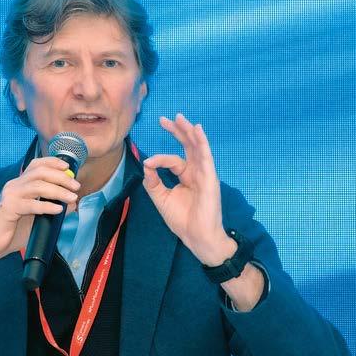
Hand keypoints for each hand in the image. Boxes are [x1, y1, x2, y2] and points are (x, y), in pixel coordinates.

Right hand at [0, 157, 79, 268]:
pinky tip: (57, 209)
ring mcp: (10, 196)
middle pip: (40, 173)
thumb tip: (72, 203)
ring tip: (71, 198)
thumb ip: (52, 208)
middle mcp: (14, 186)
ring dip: (58, 190)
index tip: (68, 167)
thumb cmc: (12, 231)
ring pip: (37, 186)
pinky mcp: (8, 209)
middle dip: (61, 177)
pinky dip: (46, 206)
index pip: (36, 165)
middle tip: (76, 186)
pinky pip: (30, 204)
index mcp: (19, 184)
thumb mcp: (36, 218)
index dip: (53, 162)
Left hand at [142, 113, 234, 265]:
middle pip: (188, 146)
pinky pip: (206, 157)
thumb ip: (153, 181)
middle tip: (166, 119)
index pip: (173, 160)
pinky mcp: (209, 179)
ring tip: (181, 118)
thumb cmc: (182, 220)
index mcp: (186, 176)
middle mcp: (196, 172)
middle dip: (178, 131)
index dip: (159, 159)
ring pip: (197, 147)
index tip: (147, 163)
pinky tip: (197, 130)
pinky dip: (202, 142)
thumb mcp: (161, 198)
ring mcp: (205, 174)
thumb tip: (146, 164)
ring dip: (189, 132)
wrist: (196, 237)